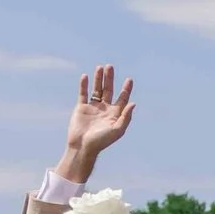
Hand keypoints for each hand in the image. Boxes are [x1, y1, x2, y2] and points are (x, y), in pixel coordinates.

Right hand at [60, 64, 135, 183]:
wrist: (83, 146)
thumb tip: (133, 103)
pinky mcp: (81, 108)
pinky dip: (84, 85)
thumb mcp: (117, 130)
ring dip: (98, 79)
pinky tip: (86, 76)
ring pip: (96, 90)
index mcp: (115, 114)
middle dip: (110, 79)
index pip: (122, 98)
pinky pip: (83, 94)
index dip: (126, 89)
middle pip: (109, 90)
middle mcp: (105, 109)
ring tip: (100, 67)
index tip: (129, 80)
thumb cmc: (102, 141)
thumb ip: (126, 117)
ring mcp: (93, 108)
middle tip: (110, 67)